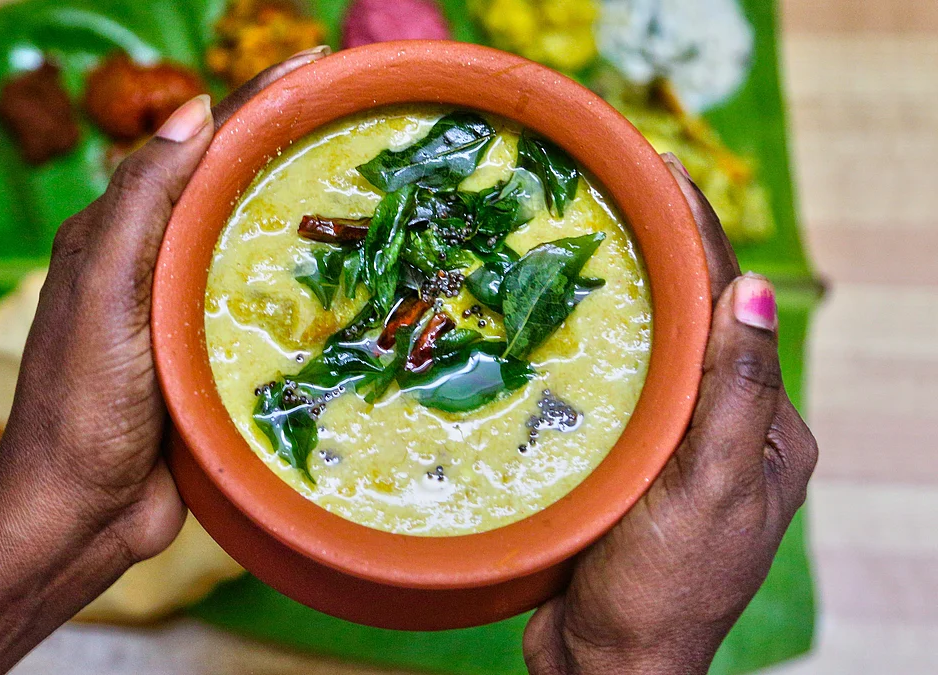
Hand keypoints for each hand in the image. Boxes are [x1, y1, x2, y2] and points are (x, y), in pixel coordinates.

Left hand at [0, 45, 334, 562]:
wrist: (79, 513)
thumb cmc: (81, 402)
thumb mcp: (101, 292)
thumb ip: (139, 205)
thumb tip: (192, 111)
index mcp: (116, 235)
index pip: (192, 149)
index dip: (252, 103)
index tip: (315, 68)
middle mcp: (150, 266)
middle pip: (227, 191)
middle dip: (286, 150)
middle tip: (357, 125)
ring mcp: (183, 316)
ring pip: (250, 252)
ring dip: (302, 220)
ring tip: (370, 197)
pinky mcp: (211, 362)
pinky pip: (262, 313)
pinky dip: (302, 291)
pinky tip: (349, 288)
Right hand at [522, 155, 818, 673]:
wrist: (611, 667)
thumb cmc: (666, 586)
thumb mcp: (711, 486)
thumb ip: (735, 392)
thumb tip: (754, 290)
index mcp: (765, 430)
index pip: (735, 311)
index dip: (702, 237)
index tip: (662, 172)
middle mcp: (726, 433)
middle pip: (696, 323)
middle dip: (662, 253)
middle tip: (611, 191)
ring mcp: (675, 451)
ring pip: (652, 356)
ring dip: (624, 298)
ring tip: (579, 240)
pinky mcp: (628, 469)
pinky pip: (616, 394)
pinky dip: (593, 352)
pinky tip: (552, 328)